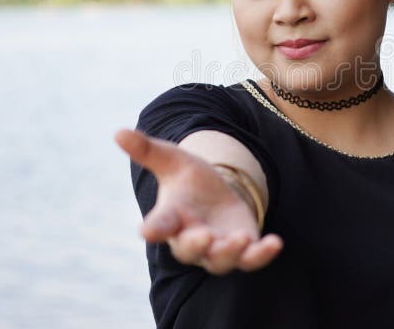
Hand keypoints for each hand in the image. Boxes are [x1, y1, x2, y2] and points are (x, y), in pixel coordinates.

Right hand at [115, 128, 282, 274]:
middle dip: (197, 244)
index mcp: (171, 217)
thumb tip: (118, 132)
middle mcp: (191, 238)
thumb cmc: (189, 180)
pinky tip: (276, 243)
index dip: (153, 229)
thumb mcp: (172, 159)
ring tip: (242, 239)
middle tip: (204, 236)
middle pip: (190, 250)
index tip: (147, 231)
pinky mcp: (243, 249)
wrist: (218, 194)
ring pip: (220, 260)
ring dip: (231, 252)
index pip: (158, 226)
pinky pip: (252, 259)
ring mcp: (217, 247)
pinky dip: (262, 254)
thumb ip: (148, 149)